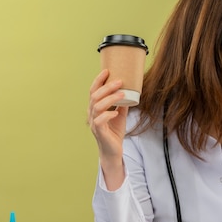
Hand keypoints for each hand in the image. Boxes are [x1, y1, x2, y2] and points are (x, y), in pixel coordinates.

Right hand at [88, 69, 128, 188]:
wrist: (113, 151)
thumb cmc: (114, 132)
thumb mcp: (120, 114)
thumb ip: (121, 103)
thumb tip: (129, 90)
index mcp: (95, 108)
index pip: (93, 91)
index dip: (98, 80)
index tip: (107, 70)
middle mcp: (92, 114)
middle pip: (94, 96)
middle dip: (106, 87)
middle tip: (119, 81)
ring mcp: (94, 123)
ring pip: (97, 106)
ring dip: (109, 99)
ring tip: (122, 94)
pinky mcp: (99, 132)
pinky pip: (100, 121)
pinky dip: (108, 114)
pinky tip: (116, 112)